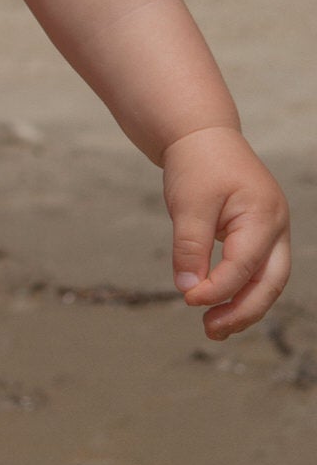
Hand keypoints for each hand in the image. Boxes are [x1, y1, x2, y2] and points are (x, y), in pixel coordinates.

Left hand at [162, 126, 289, 339]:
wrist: (202, 135)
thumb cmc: (197, 164)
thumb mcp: (188, 203)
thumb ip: (189, 247)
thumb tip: (187, 289)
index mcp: (264, 215)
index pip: (244, 265)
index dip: (217, 288)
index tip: (188, 298)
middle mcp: (276, 226)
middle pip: (270, 283)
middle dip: (243, 311)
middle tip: (211, 329)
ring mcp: (272, 231)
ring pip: (267, 282)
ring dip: (243, 307)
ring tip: (213, 328)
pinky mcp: (259, 236)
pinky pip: (256, 271)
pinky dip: (239, 290)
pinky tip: (217, 306)